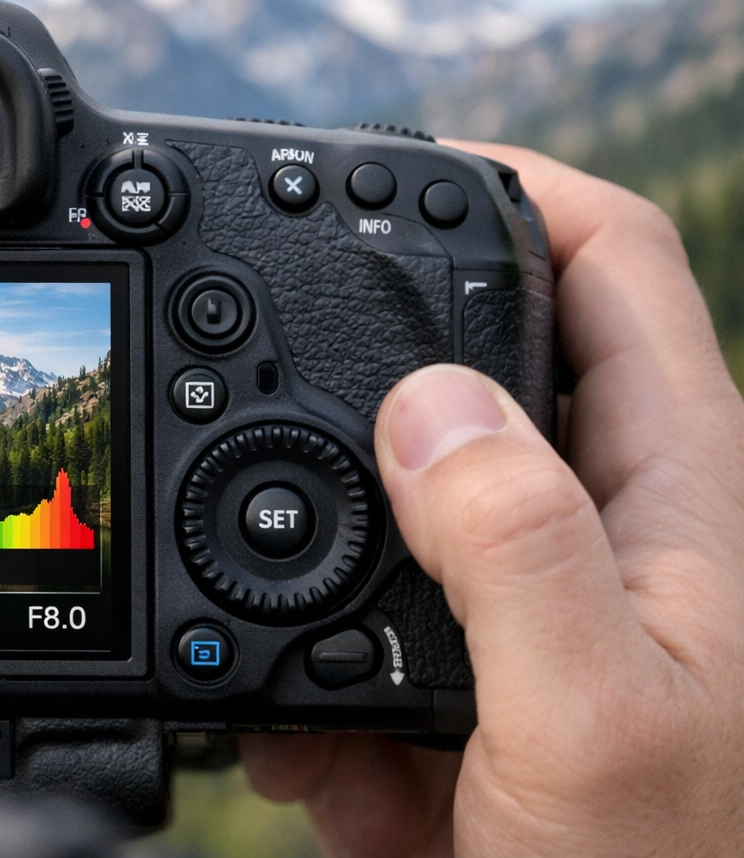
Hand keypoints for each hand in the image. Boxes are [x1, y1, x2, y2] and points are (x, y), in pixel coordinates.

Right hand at [239, 141, 743, 856]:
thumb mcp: (590, 719)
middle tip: (256, 388)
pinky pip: (351, 627)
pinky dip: (306, 681)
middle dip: (359, 375)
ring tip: (278, 661)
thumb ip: (514, 547)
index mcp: (676, 493)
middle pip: (476, 363)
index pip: (613, 261)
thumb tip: (423, 401)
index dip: (516, 181)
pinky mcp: (464, 683)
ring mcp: (525, 606)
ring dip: (307, 562)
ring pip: (387, 503)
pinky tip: (310, 759)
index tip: (388, 174)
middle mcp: (606, 527)